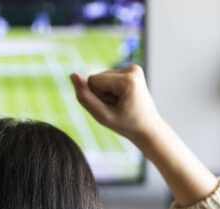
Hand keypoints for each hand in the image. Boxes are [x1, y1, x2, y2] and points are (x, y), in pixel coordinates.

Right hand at [72, 65, 217, 205]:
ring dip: (107, 94)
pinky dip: (112, 90)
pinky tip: (123, 99)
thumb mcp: (101, 115)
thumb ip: (84, 97)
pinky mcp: (132, 70)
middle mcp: (132, 69)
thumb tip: (72, 75)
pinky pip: (108, 78)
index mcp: (128, 80)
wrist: (147, 128)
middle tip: (118, 108)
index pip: (92, 81)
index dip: (97, 98)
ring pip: (101, 79)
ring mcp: (133, 69)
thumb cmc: (125, 125)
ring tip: (121, 104)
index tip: (113, 108)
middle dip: (102, 95)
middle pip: (97, 78)